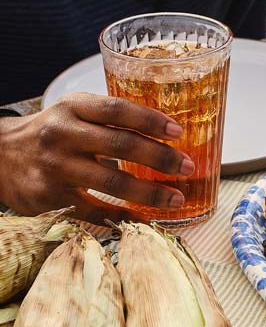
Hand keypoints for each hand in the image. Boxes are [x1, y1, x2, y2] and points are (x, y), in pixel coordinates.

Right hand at [0, 95, 193, 222]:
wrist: (1, 154)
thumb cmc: (52, 131)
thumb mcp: (75, 112)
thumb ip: (111, 118)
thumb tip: (166, 130)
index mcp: (74, 107)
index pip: (117, 110)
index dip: (151, 121)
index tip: (178, 132)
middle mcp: (63, 134)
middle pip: (121, 145)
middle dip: (160, 158)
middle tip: (187, 167)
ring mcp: (56, 167)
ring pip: (112, 182)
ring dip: (150, 192)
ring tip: (176, 197)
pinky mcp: (50, 196)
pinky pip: (94, 210)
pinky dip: (123, 216)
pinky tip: (145, 218)